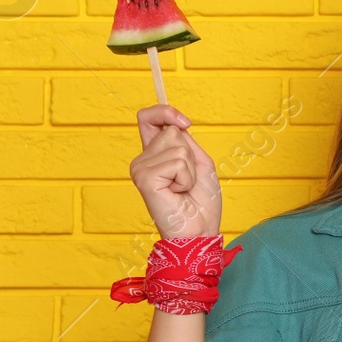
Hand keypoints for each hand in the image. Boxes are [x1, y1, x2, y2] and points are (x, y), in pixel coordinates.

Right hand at [129, 104, 221, 238]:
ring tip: (182, 188)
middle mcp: (142, 159)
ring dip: (190, 168)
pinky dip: (186, 177)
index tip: (185, 122)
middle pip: (170, 131)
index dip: (165, 112)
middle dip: (190, 154)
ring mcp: (140, 168)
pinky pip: (177, 162)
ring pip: (177, 146)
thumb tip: (173, 122)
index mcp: (154, 154)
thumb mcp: (198, 162)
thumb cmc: (201, 201)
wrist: (200, 229)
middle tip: (187, 180)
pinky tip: (178, 193)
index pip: (148, 118)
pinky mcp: (144, 178)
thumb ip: (184, 140)